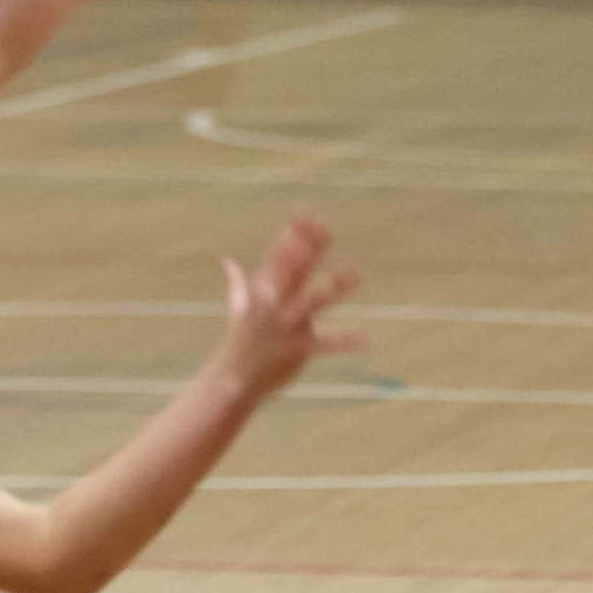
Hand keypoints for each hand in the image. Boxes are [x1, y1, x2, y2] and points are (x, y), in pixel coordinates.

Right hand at [218, 212, 362, 401]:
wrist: (232, 381)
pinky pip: (326, 343)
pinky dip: (345, 341)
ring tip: (355, 273)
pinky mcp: (297, 349)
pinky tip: (365, 339)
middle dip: (311, 250)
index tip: (305, 211)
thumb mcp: (238, 309)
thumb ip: (238, 283)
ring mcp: (286, 325)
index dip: (294, 233)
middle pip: (296, 270)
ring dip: (334, 285)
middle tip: (329, 230)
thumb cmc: (240, 343)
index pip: (280, 255)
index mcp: (263, 292)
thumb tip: (226, 261)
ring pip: (314, 299)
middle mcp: (274, 303)